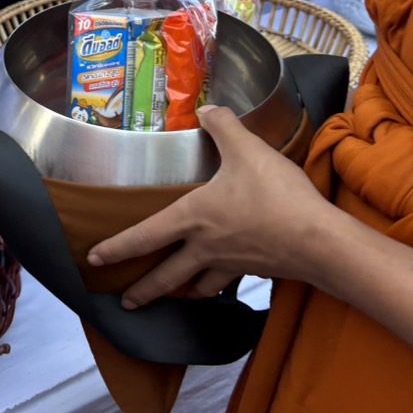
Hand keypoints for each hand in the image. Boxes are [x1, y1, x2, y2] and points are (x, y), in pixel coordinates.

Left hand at [87, 105, 335, 306]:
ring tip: (175, 296)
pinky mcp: (256, 271)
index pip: (145, 236)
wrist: (318, 240)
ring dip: (182, 292)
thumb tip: (206, 109)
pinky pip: (229, 283)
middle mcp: (205, 247)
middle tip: (127, 303)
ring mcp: (230, 264)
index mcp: (193, 218)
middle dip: (144, 291)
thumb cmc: (276, 196)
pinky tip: (222, 282)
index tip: (94, 259)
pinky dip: (219, 286)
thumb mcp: (247, 150)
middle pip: (166, 277)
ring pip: (197, 287)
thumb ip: (223, 126)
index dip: (117, 247)